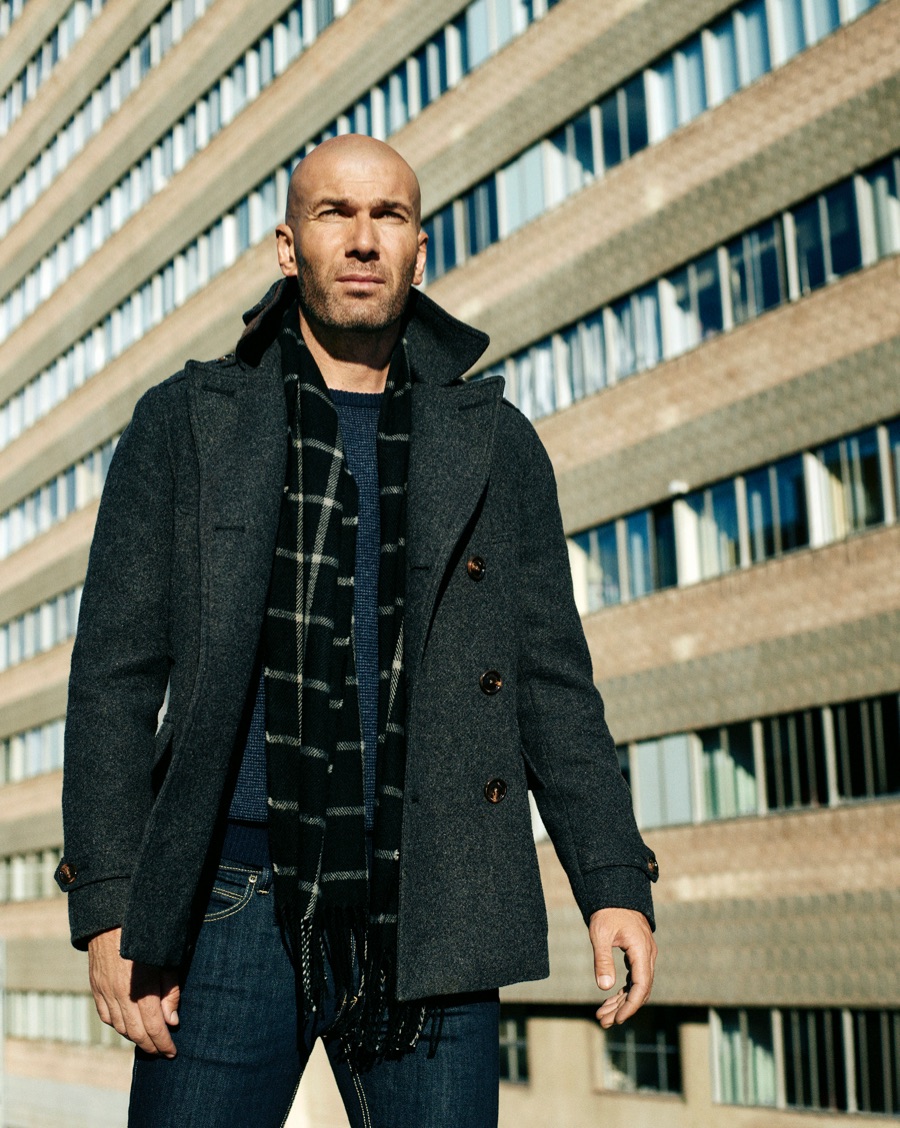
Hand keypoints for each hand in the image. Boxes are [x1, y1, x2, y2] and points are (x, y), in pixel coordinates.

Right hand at [87, 927, 179, 1056]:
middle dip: (151, 1046)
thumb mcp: (167, 960)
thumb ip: (171, 992)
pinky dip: (119, 1026)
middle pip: (136, 1033)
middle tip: (163, 1051)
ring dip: (135, 1038)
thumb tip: (172, 1022)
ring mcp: (105, 993)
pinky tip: (129, 1027)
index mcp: (141, 989)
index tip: (173, 1052)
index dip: (164, 1044)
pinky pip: (106, 1016)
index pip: (154, 1027)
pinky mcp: (96, 988)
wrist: (113, 918)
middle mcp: (120, 996)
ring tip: (149, 1041)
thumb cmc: (148, 937)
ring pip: (120, 1027)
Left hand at [589, 907, 655, 1027]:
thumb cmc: (607, 911)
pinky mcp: (639, 955)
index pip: (641, 986)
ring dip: (621, 1002)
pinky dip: (622, 990)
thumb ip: (603, 959)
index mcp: (642, 951)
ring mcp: (645, 955)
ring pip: (637, 986)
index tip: (617, 1019)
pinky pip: (634, 978)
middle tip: (603, 1022)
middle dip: (622, 1008)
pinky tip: (609, 999)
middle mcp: (648, 955)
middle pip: (639, 990)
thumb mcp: (600, 934)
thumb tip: (605, 987)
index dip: (630, 1006)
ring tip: (602, 1016)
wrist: (616, 892)